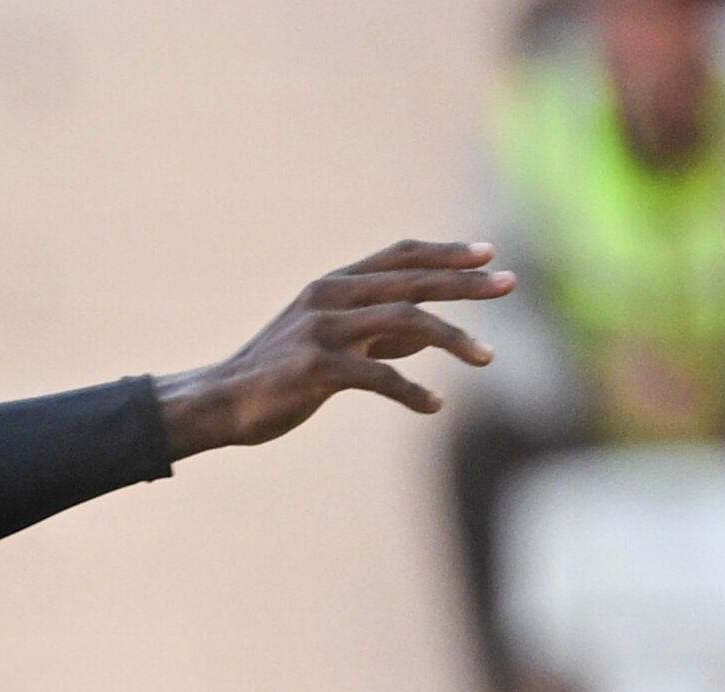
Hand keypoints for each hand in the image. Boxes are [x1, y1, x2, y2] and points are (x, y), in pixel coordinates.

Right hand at [157, 240, 509, 448]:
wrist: (215, 403)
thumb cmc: (274, 376)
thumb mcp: (326, 341)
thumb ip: (375, 331)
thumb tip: (431, 334)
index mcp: (332, 285)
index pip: (400, 255)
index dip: (446, 252)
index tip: (488, 254)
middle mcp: (329, 298)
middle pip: (413, 281)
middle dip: (466, 283)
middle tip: (510, 286)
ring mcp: (321, 331)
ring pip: (406, 322)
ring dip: (453, 338)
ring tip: (487, 358)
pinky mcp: (314, 368)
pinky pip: (379, 376)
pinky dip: (411, 391)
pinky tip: (433, 405)